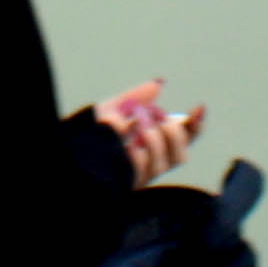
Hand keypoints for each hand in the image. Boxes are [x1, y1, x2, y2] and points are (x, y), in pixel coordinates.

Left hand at [90, 81, 205, 184]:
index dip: (196, 125)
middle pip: (180, 154)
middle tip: (154, 114)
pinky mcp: (128, 182)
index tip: (198, 108)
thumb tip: (159, 83)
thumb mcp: (114, 107)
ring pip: (163, 162)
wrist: (69, 148)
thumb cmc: (92, 130)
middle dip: (172, 132)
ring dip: (152, 137)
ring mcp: (141, 175)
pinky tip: (126, 139)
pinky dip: (137, 151)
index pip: (185, 139)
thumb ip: (137, 97)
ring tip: (134, 120)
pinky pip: (142, 169)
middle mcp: (153, 163)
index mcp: (154, 144)